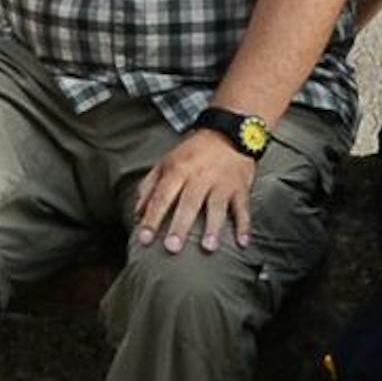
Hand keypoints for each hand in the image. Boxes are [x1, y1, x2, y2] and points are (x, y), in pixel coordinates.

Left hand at [132, 133, 257, 254]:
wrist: (229, 133)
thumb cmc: (194, 152)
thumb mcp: (167, 162)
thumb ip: (150, 187)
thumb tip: (137, 214)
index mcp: (178, 170)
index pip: (162, 196)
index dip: (152, 218)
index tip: (144, 239)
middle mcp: (200, 176)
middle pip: (188, 203)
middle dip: (180, 226)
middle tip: (172, 248)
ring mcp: (222, 182)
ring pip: (217, 206)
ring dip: (213, 228)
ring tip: (208, 247)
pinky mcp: (241, 187)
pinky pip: (243, 208)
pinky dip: (244, 225)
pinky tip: (242, 242)